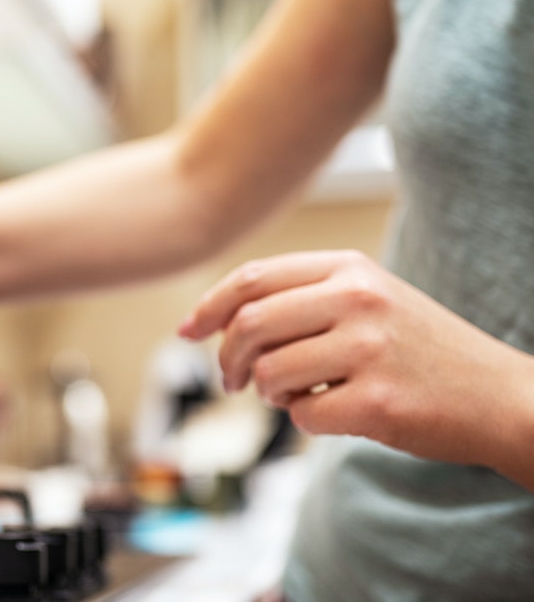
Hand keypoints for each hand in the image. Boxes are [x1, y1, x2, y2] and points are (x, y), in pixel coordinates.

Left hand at [177, 249, 533, 469]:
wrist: (501, 397)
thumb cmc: (418, 351)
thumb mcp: (367, 300)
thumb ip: (299, 299)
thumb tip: (212, 321)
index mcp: (349, 268)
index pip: (252, 279)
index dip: (209, 308)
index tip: (188, 331)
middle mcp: (358, 299)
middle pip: (249, 326)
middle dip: (228, 360)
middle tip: (234, 381)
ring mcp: (369, 349)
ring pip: (269, 373)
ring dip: (270, 394)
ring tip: (301, 394)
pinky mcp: (378, 401)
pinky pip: (302, 416)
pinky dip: (307, 421)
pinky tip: (338, 412)